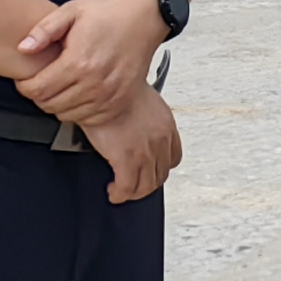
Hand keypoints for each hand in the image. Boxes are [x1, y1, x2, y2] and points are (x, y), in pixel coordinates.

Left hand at [16, 0, 164, 133]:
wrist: (143, 18)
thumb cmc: (107, 13)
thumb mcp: (71, 11)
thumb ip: (44, 30)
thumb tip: (23, 48)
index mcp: (78, 62)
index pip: (38, 89)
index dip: (24, 87)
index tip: (24, 80)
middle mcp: (94, 84)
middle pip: (49, 105)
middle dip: (38, 95)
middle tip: (39, 82)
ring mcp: (108, 96)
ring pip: (66, 115)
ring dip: (56, 104)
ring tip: (59, 86)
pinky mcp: (119, 103)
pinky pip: (87, 119)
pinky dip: (76, 110)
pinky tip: (77, 93)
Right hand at [87, 83, 182, 206]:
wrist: (106, 86)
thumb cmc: (117, 85)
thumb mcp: (140, 98)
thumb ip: (142, 114)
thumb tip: (132, 119)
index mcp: (166, 124)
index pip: (174, 156)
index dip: (162, 166)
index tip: (152, 168)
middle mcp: (160, 141)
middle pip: (161, 174)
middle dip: (148, 182)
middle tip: (135, 183)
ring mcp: (145, 153)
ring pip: (146, 186)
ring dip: (134, 192)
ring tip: (123, 191)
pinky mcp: (127, 161)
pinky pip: (126, 188)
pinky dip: (120, 194)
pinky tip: (113, 192)